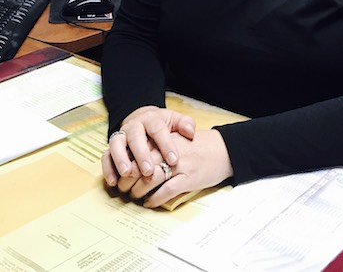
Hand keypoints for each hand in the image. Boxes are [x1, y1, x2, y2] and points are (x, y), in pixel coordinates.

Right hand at [101, 106, 195, 187]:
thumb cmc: (162, 126)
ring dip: (120, 159)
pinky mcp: (111, 147)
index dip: (165, 144)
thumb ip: (185, 124)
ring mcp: (121, 136)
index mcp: (151, 120)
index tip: (174, 160)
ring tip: (127, 174)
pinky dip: (108, 168)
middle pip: (135, 137)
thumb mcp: (175, 121)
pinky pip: (106, 156)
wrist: (142, 121)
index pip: (157, 129)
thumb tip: (190, 132)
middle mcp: (133, 126)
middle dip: (141, 154)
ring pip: (116, 145)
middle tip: (148, 171)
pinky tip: (113, 181)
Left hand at [117, 129, 233, 207]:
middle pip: (139, 166)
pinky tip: (149, 203)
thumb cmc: (196, 146)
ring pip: (149, 179)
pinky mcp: (188, 178)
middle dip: (127, 180)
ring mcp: (179, 165)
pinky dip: (155, 199)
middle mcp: (168, 150)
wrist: (223, 149)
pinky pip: (166, 191)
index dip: (124, 165)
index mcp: (163, 139)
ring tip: (134, 196)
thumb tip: (134, 160)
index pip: (136, 151)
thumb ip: (156, 146)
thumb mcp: (174, 139)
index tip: (120, 174)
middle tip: (123, 189)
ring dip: (138, 191)